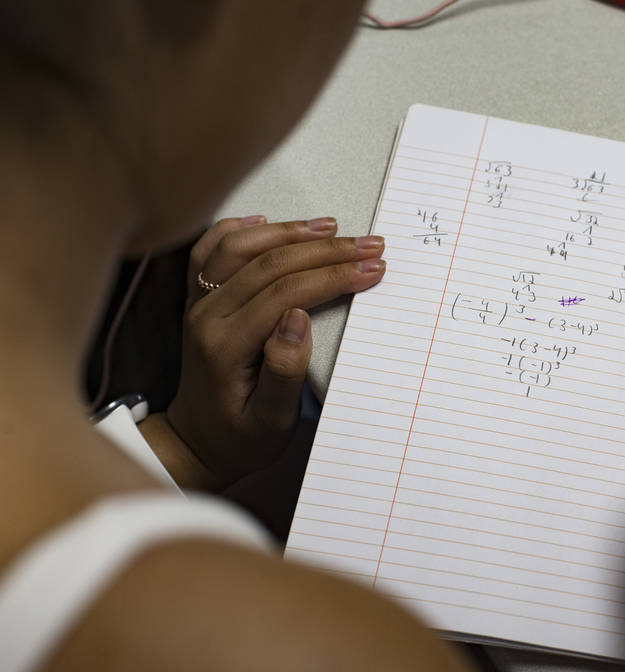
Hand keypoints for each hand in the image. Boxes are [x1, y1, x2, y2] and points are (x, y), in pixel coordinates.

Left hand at [158, 215, 385, 488]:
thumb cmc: (239, 436)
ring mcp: (198, 304)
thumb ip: (284, 371)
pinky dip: (238, 229)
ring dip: (289, 231)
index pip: (285, 292)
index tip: (370, 269)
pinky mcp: (198, 300)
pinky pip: (210, 251)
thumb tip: (298, 319)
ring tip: (332, 227)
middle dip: (326, 250)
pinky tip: (266, 221)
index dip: (332, 276)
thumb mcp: (271, 421)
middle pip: (268, 263)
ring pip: (239, 247)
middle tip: (369, 245)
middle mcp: (206, 317)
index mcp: (225, 345)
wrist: (198, 442)